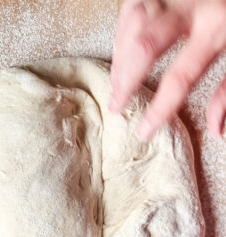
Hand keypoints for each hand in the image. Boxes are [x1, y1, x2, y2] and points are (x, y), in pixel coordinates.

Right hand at [110, 0, 225, 138]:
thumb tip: (216, 127)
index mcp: (217, 27)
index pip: (180, 77)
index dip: (159, 109)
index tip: (144, 130)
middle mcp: (194, 5)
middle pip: (146, 46)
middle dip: (126, 80)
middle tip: (117, 106)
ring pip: (134, 21)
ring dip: (120, 57)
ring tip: (116, 84)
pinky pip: (133, 4)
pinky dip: (123, 32)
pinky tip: (122, 53)